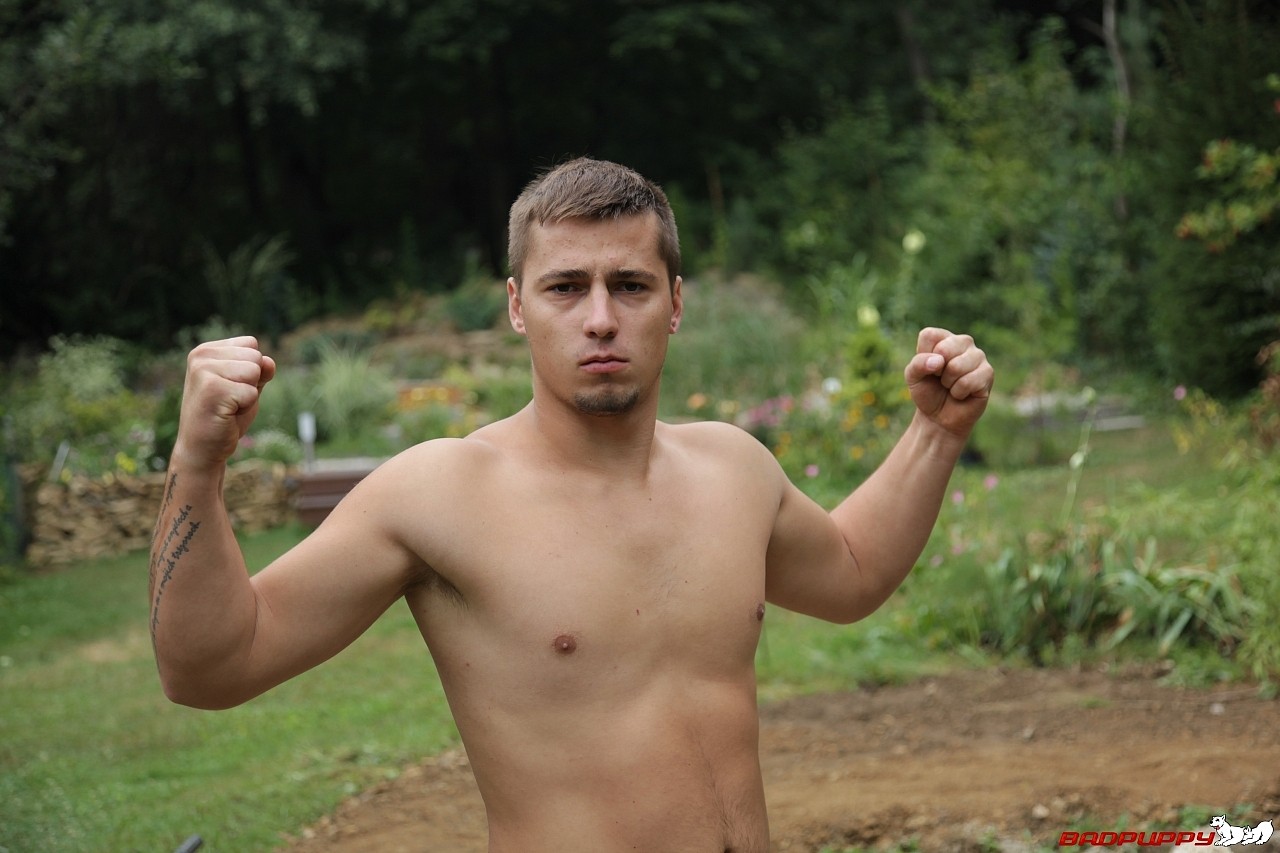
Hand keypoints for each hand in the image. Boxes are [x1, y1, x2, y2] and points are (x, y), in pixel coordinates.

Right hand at [173, 337, 276, 470]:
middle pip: (256, 357)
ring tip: (228, 406)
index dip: (252, 370)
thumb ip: (260, 370)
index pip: (251, 344)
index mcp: (206, 350)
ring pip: (255, 371)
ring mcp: (203, 370)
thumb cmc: (226, 416)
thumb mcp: (247, 386)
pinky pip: (251, 392)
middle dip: (251, 382)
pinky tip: (226, 415)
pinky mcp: (211, 389)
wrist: (202, 449)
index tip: (232, 388)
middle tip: (230, 401)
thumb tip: (269, 361)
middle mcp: (201, 355)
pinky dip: (246, 407)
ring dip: (249, 394)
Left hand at [904, 328, 992, 438]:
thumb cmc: (928, 392)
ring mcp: (978, 356)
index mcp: (943, 337)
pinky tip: (962, 393)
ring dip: (948, 383)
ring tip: (952, 386)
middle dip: (937, 372)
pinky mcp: (988, 372)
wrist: (940, 417)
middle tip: (941, 379)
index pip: (929, 336)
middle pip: (944, 349)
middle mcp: (963, 342)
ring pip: (956, 366)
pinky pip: (968, 381)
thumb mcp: (913, 378)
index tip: (928, 369)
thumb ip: (918, 364)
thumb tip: (939, 361)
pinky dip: (959, 393)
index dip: (923, 357)